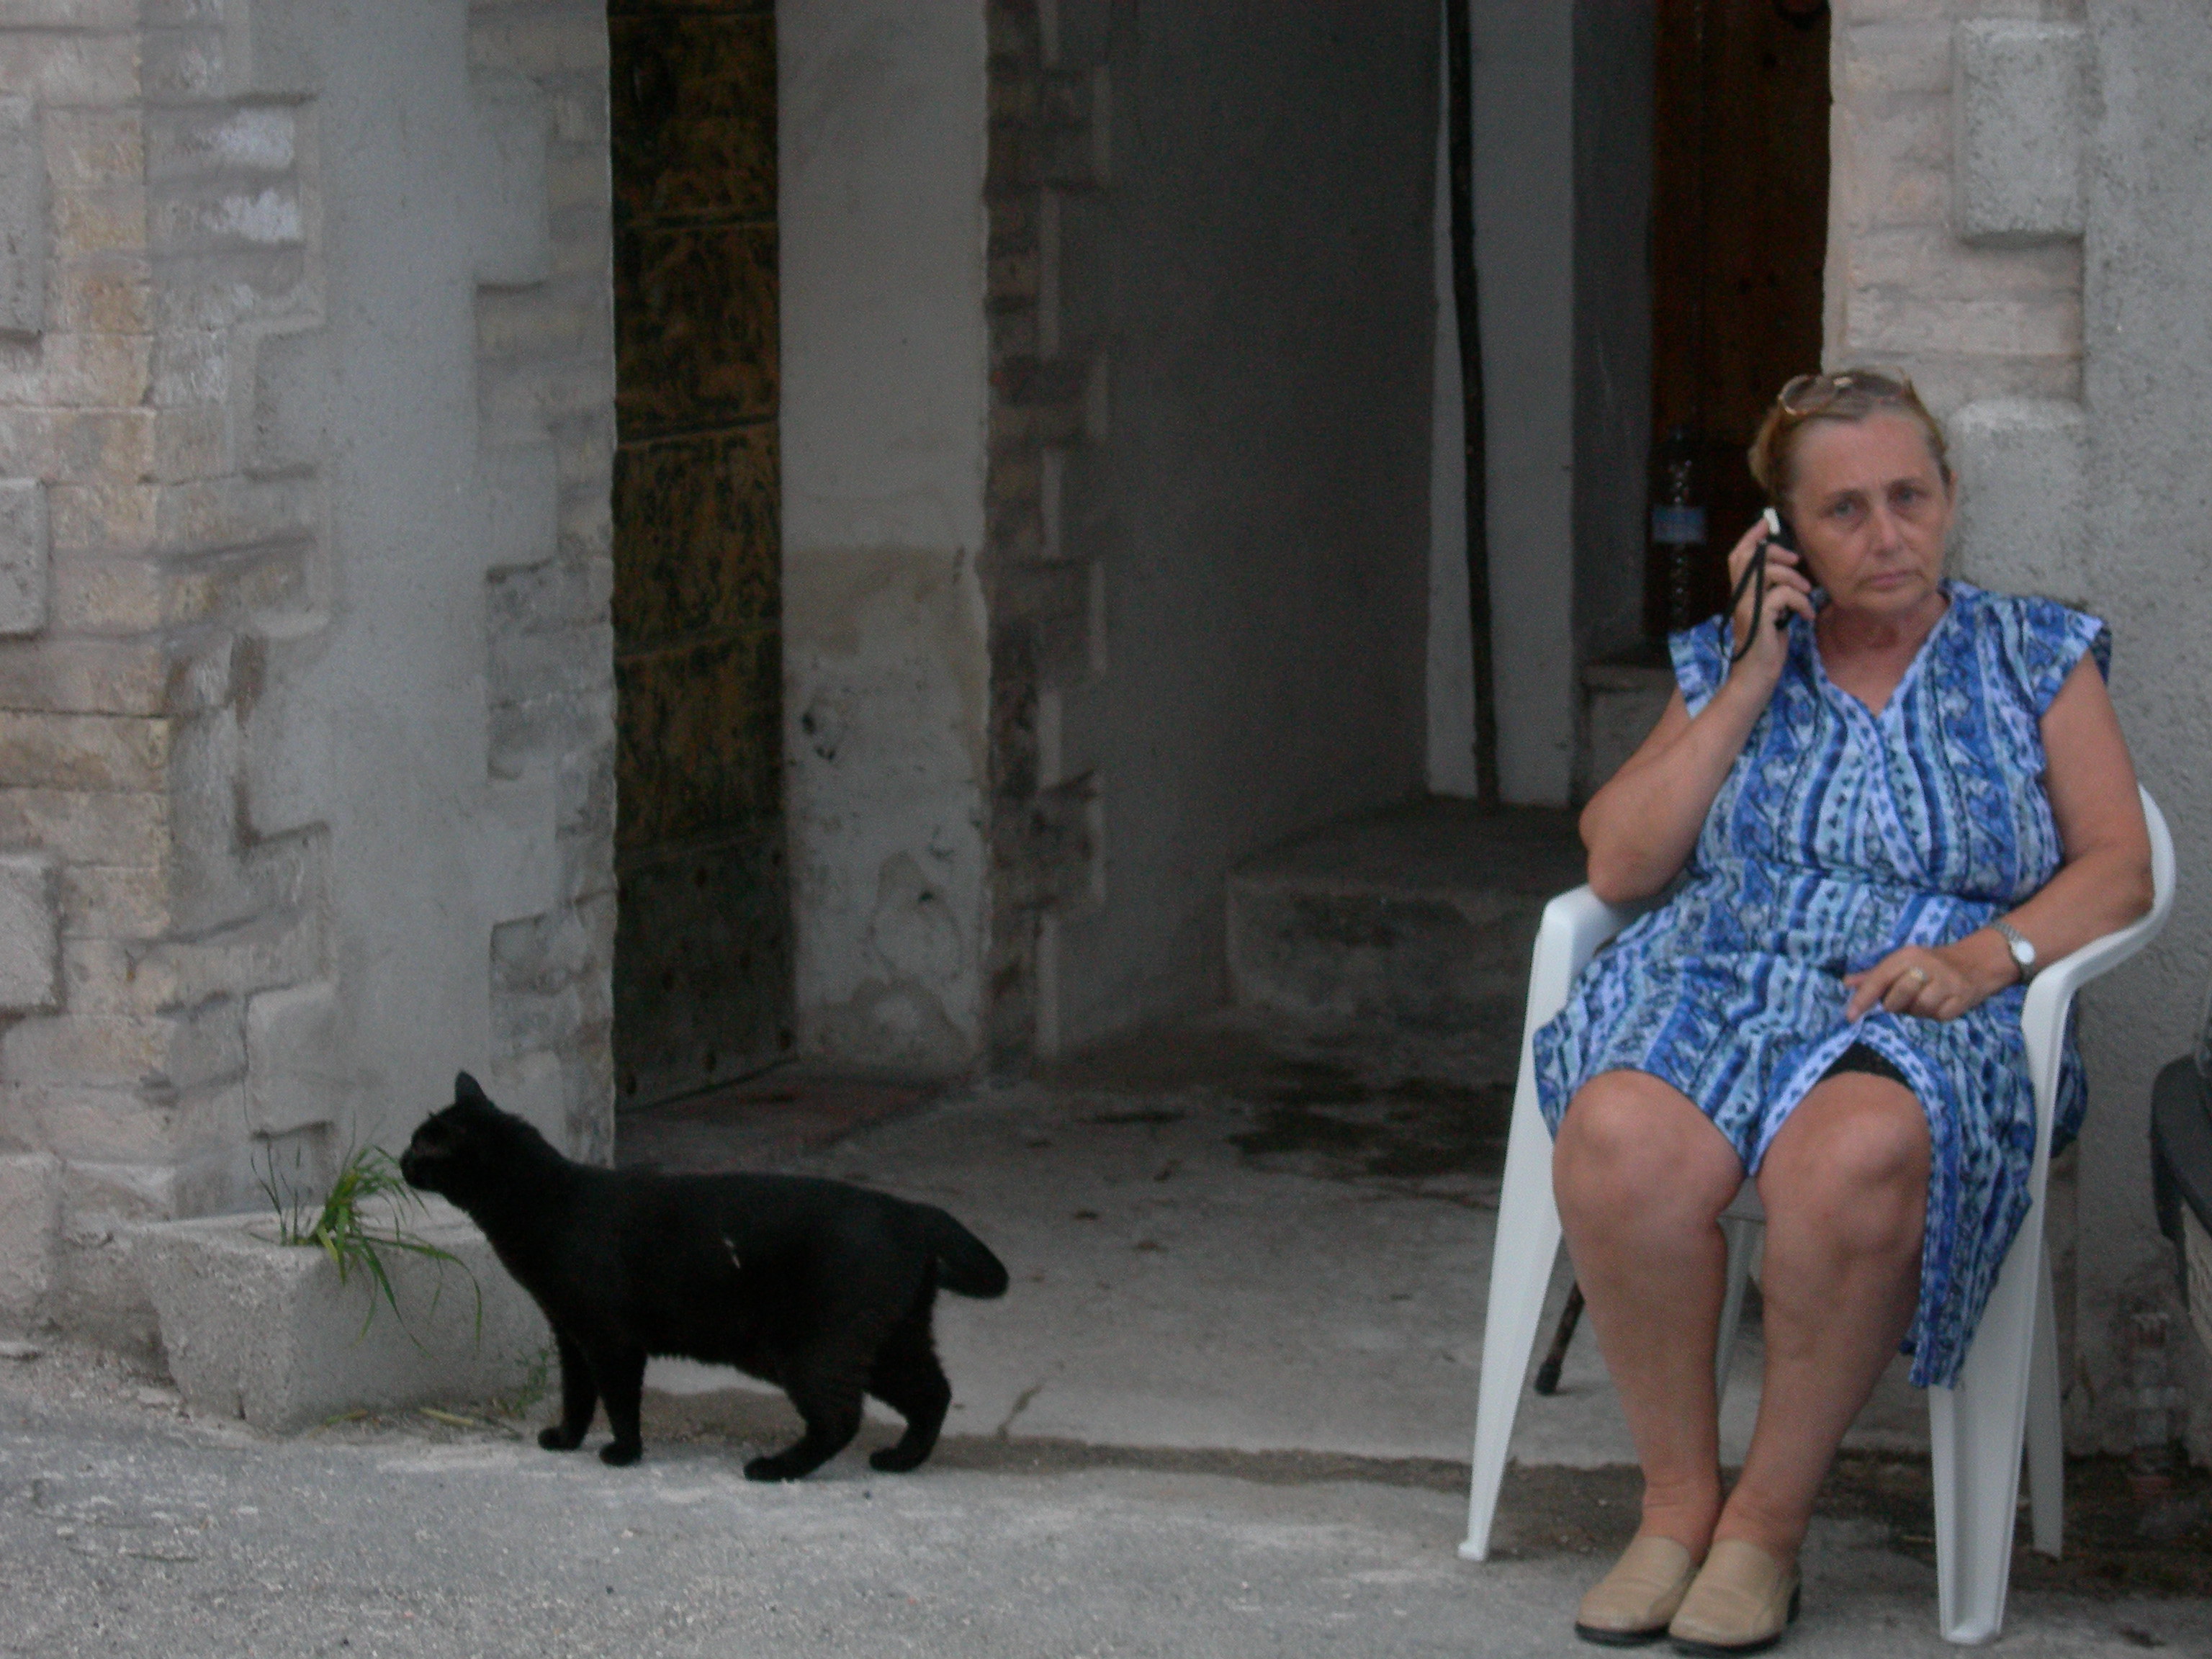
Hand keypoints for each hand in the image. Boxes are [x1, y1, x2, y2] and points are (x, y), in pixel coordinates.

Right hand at [1723, 515, 1814, 680]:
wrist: (1756, 676)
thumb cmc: (1766, 647)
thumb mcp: (1772, 613)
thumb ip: (1773, 593)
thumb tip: (1790, 572)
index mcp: (1741, 593)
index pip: (1738, 556)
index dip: (1751, 536)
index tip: (1765, 523)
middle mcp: (1739, 596)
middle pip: (1750, 556)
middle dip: (1776, 552)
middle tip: (1796, 561)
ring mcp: (1746, 606)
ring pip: (1769, 572)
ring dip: (1795, 579)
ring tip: (1806, 593)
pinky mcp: (1757, 617)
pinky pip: (1782, 595)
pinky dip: (1800, 602)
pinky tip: (1806, 615)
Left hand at [1842, 940, 2012, 1022]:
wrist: (1975, 963)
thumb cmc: (1929, 964)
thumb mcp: (1901, 962)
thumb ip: (1874, 974)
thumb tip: (1846, 983)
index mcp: (1908, 955)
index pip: (1879, 978)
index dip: (1863, 999)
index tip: (1850, 1016)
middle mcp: (1927, 966)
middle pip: (1897, 997)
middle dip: (1893, 1004)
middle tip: (1900, 1001)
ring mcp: (1947, 982)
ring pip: (1920, 1008)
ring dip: (1915, 1011)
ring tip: (1921, 1000)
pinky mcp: (1962, 998)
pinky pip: (1939, 1016)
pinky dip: (1934, 1015)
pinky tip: (1938, 1004)